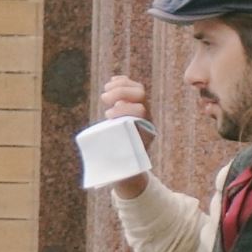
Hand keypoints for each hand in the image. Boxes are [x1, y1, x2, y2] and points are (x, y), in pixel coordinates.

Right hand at [100, 74, 151, 197]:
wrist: (132, 165)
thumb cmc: (123, 167)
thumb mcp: (121, 166)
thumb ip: (117, 163)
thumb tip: (105, 168)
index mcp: (145, 132)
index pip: (140, 112)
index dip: (124, 110)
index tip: (107, 116)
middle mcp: (147, 119)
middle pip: (141, 96)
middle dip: (121, 93)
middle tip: (104, 99)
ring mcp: (142, 111)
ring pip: (138, 90)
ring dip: (120, 86)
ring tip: (105, 92)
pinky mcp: (134, 106)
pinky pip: (132, 88)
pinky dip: (122, 83)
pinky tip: (111, 83)